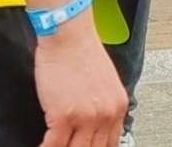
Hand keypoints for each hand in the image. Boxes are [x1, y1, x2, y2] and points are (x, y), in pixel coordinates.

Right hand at [35, 9, 126, 146]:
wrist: (68, 34)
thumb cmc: (82, 51)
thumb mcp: (105, 83)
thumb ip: (103, 107)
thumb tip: (94, 127)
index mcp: (117, 107)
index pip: (111, 144)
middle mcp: (105, 114)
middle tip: (69, 146)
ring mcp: (85, 117)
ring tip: (56, 146)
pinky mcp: (63, 115)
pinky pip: (54, 145)